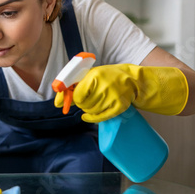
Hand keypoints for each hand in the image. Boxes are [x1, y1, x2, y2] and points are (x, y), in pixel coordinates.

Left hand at [55, 64, 187, 122]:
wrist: (136, 80)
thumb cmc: (109, 77)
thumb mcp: (92, 76)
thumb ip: (75, 86)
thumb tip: (58, 101)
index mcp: (96, 75)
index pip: (77, 93)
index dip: (70, 98)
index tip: (63, 101)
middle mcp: (105, 86)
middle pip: (83, 104)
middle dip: (81, 103)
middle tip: (86, 98)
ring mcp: (114, 97)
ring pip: (90, 111)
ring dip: (88, 109)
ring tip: (96, 100)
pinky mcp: (119, 107)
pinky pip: (99, 117)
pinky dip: (91, 118)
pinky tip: (88, 115)